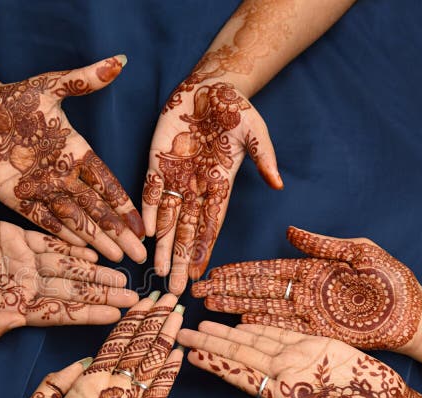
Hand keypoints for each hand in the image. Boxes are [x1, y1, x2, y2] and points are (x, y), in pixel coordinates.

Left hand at [0, 56, 146, 263]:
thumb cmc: (14, 99)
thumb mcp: (51, 86)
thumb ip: (84, 80)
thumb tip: (119, 61)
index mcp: (76, 152)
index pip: (107, 183)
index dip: (125, 204)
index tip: (143, 225)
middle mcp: (64, 176)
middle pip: (97, 208)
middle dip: (118, 231)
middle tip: (138, 255)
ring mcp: (42, 189)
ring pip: (75, 219)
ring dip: (95, 239)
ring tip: (114, 259)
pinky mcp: (18, 199)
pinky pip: (43, 220)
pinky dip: (60, 235)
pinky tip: (79, 251)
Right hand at [0, 217, 137, 340]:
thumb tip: (16, 323)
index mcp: (17, 307)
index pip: (62, 313)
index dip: (90, 314)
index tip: (117, 317)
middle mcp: (29, 286)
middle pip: (74, 292)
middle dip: (104, 295)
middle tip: (135, 298)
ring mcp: (26, 261)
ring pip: (70, 268)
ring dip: (97, 272)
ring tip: (124, 276)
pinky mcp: (20, 237)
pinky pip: (53, 243)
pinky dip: (74, 246)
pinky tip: (97, 251)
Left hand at [142, 80, 281, 294]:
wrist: (210, 85)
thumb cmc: (235, 107)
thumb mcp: (255, 130)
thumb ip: (264, 156)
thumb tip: (278, 182)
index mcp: (221, 184)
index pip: (211, 224)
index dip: (204, 249)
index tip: (200, 274)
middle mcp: (197, 187)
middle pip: (187, 230)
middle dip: (180, 259)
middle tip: (175, 289)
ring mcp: (176, 176)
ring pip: (166, 218)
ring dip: (162, 245)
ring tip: (157, 273)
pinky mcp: (157, 162)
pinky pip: (150, 192)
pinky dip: (146, 213)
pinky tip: (143, 235)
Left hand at [178, 321, 421, 397]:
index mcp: (279, 392)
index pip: (239, 375)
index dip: (214, 362)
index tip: (190, 353)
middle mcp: (281, 372)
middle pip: (238, 352)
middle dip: (209, 341)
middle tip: (181, 330)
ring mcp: (295, 356)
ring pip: (253, 338)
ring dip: (227, 330)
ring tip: (202, 320)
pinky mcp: (312, 343)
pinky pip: (280, 330)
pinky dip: (259, 323)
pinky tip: (239, 319)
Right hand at [192, 226, 421, 349]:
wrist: (416, 316)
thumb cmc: (394, 281)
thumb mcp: (361, 253)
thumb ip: (325, 245)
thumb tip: (290, 232)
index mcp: (312, 269)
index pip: (268, 269)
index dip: (241, 270)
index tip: (215, 270)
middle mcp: (304, 292)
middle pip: (258, 290)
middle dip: (228, 289)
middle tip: (199, 290)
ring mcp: (308, 314)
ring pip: (264, 309)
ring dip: (237, 307)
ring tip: (210, 306)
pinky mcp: (318, 334)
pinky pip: (284, 330)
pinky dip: (262, 327)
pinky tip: (240, 323)